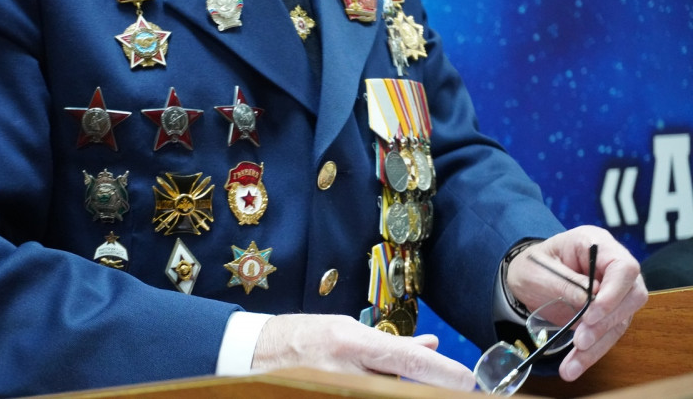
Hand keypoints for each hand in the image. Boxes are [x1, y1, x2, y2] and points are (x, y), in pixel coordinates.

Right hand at [251, 313, 475, 390]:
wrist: (256, 353)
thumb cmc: (305, 336)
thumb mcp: (348, 331)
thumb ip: (390, 345)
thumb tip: (430, 344)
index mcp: (351, 343)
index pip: (408, 359)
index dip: (442, 371)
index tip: (467, 381)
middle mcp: (344, 370)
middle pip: (400, 388)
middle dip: (426, 388)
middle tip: (448, 388)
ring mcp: (332, 390)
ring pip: (384, 395)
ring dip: (400, 389)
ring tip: (392, 378)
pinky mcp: (325, 398)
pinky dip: (380, 392)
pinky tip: (382, 385)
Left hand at [506, 225, 647, 380]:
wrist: (525, 276)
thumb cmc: (531, 265)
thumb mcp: (538, 270)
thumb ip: (564, 283)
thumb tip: (590, 303)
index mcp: (596, 244)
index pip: (623, 267)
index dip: (614, 293)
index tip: (593, 314)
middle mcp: (611, 267)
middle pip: (630, 296)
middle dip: (605, 322)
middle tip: (580, 340)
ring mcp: (613, 291)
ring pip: (620, 321)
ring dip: (597, 345)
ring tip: (572, 364)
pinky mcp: (607, 313)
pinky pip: (606, 334)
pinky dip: (591, 352)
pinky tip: (574, 366)